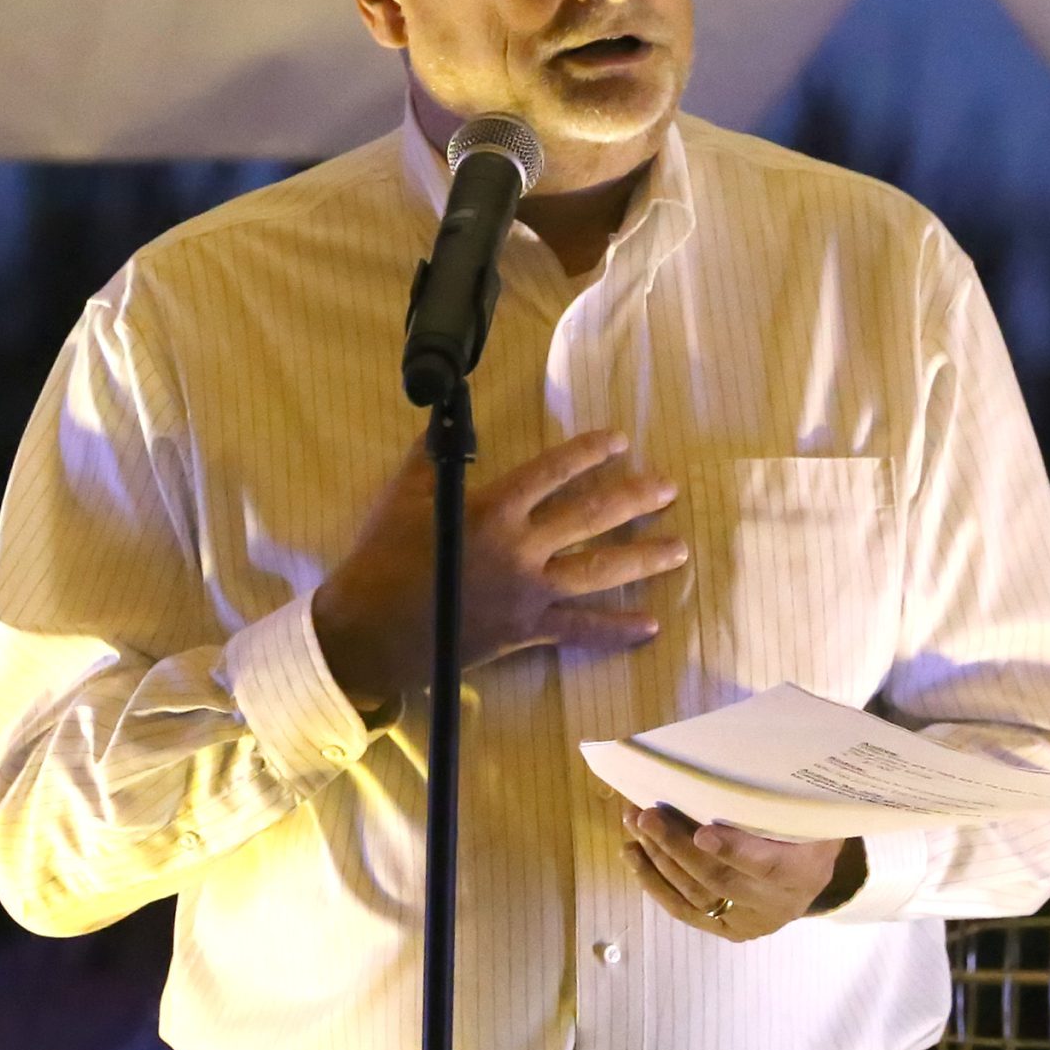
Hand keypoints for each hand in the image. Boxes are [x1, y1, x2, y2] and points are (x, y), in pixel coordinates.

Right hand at [311, 429, 685, 706]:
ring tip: (678, 550)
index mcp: (491, 510)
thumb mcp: (402, 496)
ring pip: (598, 573)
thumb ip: (431, 457)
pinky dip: (616, 630)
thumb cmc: (383, 558)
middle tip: (669, 489)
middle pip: (590, 519)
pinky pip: (580, 630)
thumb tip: (442, 419)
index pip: (551, 473)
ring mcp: (528, 593)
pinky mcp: (526, 630)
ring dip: (642, 560)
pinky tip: (651, 625)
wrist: (370, 630)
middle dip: (634, 500)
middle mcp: (519, 549)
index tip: (620, 440)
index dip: (588, 453)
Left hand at [619, 804, 863, 941]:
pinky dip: (655, 883)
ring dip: (658, 860)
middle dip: (677, 847)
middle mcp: (777, 904)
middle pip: (719, 879)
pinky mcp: (725, 929)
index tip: (703, 833)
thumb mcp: (806, 812)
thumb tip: (732, 758)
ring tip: (634, 825)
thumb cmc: (805, 830)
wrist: (809, 878)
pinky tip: (634, 856)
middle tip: (647, 816)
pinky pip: (684, 910)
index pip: (767, 865)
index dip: (733, 850)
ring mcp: (749, 922)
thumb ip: (777, 799)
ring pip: (695, 894)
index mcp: (804, 871)